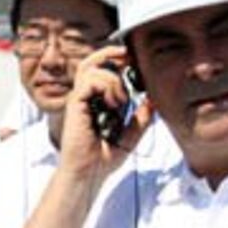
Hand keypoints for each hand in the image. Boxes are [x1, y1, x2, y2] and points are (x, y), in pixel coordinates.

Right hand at [60, 46, 152, 181]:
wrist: (89, 173)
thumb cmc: (103, 157)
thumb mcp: (131, 135)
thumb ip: (141, 118)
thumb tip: (153, 100)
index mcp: (96, 101)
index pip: (102, 69)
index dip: (117, 60)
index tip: (134, 62)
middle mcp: (85, 97)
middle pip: (92, 61)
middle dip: (111, 53)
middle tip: (129, 57)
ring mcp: (79, 99)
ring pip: (92, 68)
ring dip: (113, 79)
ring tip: (121, 100)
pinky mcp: (75, 104)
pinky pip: (89, 81)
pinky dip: (106, 86)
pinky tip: (113, 104)